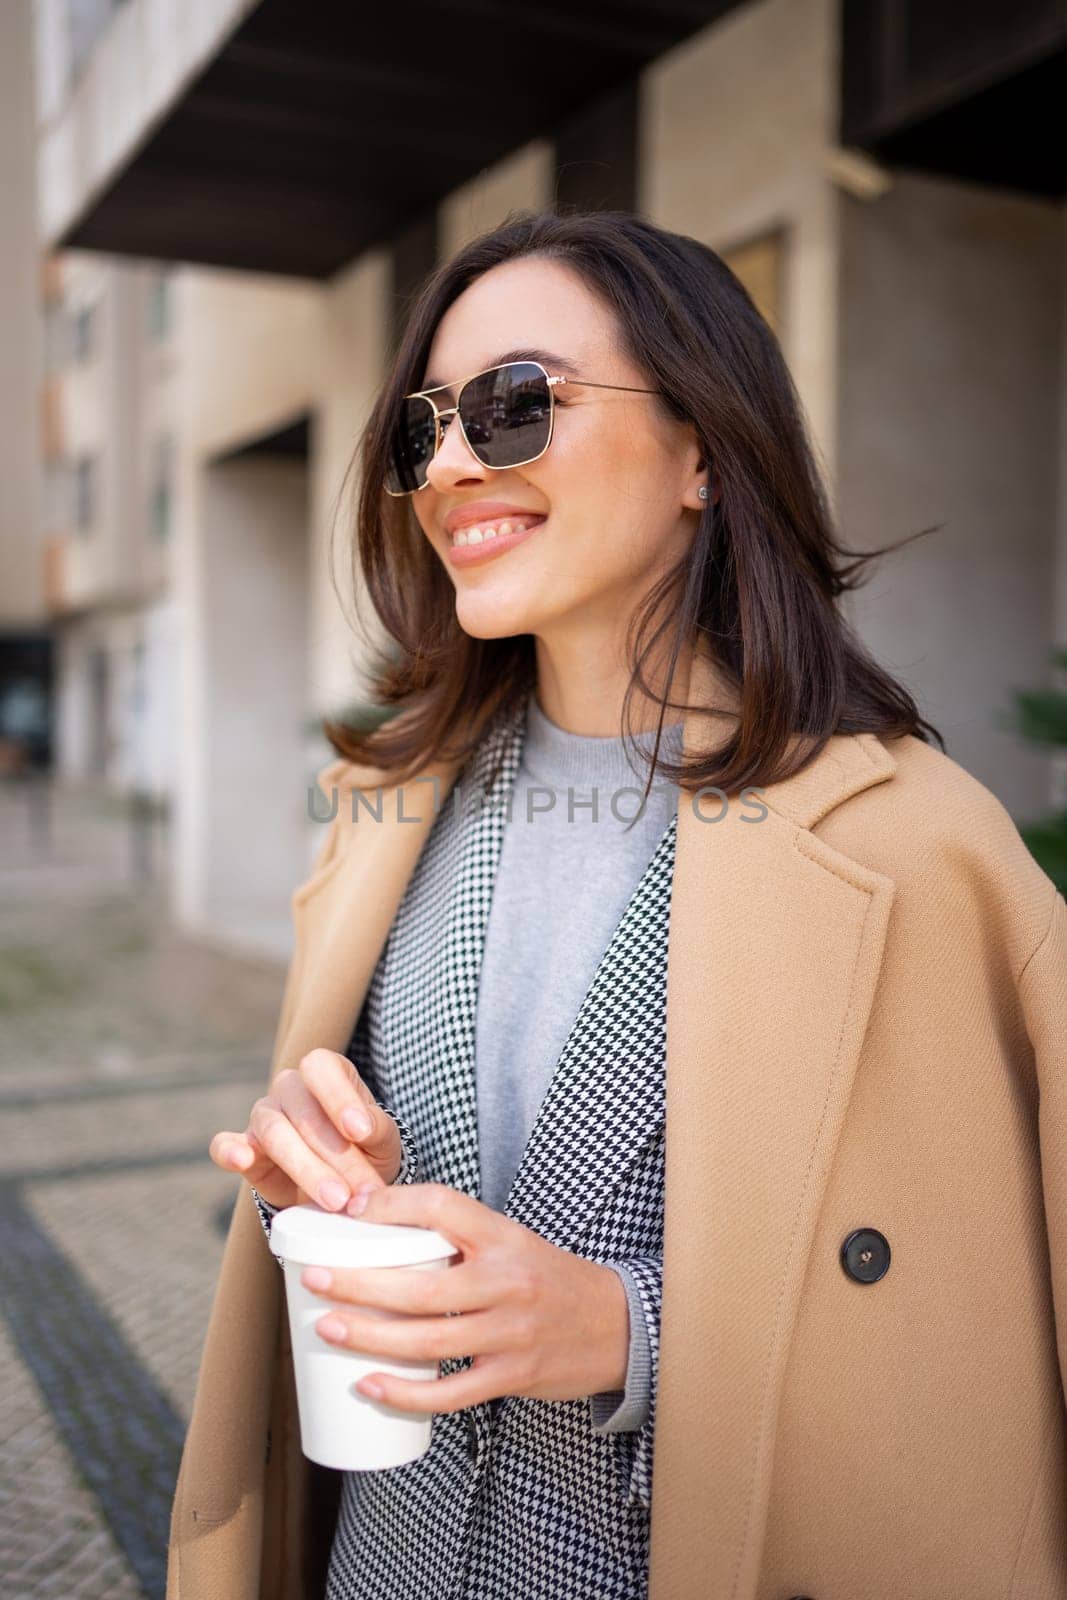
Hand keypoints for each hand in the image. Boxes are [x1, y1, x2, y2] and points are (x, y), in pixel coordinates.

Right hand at [208, 1048, 402, 1211]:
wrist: (344, 1187)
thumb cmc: (367, 1152)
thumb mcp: (383, 1140)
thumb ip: (376, 1128)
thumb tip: (363, 1129)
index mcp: (326, 1073)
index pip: (321, 1068)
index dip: (338, 1096)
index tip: (360, 1132)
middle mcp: (291, 1088)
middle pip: (303, 1111)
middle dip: (334, 1155)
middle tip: (355, 1192)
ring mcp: (264, 1116)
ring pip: (274, 1132)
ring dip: (305, 1168)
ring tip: (334, 1200)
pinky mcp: (244, 1149)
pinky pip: (225, 1144)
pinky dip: (230, 1151)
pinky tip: (241, 1160)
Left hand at [299, 1181, 630, 1412]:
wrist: (616, 1324)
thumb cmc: (547, 1278)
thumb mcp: (511, 1240)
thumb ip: (458, 1235)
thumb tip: (378, 1224)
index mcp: (503, 1237)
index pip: (443, 1206)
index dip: (392, 1205)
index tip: (352, 1210)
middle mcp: (507, 1281)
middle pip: (421, 1285)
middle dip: (359, 1284)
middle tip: (313, 1279)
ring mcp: (510, 1333)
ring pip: (428, 1340)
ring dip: (370, 1338)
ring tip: (326, 1328)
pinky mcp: (512, 1376)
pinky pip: (450, 1392)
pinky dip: (406, 1393)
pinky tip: (369, 1386)